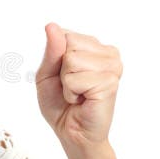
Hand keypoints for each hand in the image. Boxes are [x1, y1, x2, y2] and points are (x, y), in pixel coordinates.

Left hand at [35, 22, 122, 149]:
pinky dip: (72, 92)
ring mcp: (112, 66)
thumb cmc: (60, 103)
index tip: (63, 75)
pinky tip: (83, 100)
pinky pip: (76, 78)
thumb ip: (51, 50)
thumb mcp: (46, 73)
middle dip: (61, 69)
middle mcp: (107, 52)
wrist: (72, 132)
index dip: (55, 58)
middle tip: (72, 86)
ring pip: (72, 59)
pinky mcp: (110, 81)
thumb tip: (52, 26)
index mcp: (93, 45)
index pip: (64, 34)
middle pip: (69, 43)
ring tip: (78, 93)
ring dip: (67, 82)